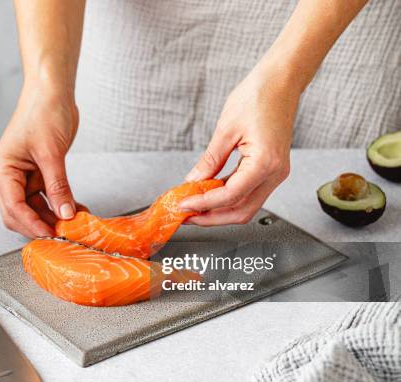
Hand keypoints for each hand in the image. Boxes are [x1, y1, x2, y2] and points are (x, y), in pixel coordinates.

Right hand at [0, 85, 78, 237]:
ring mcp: (25, 175)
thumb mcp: (52, 153)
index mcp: (3, 168)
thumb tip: (65, 214)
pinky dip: (60, 204)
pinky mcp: (40, 172)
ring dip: (52, 216)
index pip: (13, 206)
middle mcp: (10, 175)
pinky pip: (48, 196)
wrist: (53, 91)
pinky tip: (76, 210)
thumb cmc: (43, 111)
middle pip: (19, 212)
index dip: (31, 223)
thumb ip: (58, 186)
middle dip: (39, 224)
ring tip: (73, 224)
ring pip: (35, 207)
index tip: (50, 234)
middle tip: (61, 234)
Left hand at [181, 65, 299, 225]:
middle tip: (187, 215)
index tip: (183, 205)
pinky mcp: (272, 169)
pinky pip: (249, 192)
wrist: (281, 82)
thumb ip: (210, 161)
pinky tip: (209, 193)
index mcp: (265, 163)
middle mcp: (275, 173)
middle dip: (212, 217)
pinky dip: (228, 197)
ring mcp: (276, 173)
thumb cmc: (258, 96)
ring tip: (194, 206)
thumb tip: (193, 181)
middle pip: (241, 212)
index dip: (203, 205)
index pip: (230, 196)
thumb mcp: (225, 129)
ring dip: (219, 210)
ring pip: (246, 206)